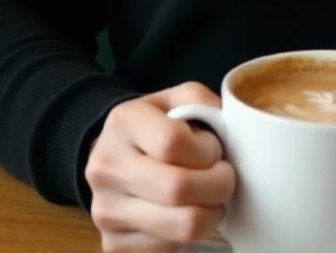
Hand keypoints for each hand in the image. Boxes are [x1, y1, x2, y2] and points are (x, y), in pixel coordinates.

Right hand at [85, 82, 235, 250]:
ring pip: (180, 227)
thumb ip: (204, 103)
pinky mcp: (112, 244)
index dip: (207, 151)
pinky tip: (187, 213)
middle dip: (218, 186)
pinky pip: (169, 249)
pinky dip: (189, 235)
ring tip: (210, 198)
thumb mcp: (177, 98)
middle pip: (178, 189)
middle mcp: (106, 167)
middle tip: (224, 179)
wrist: (113, 154)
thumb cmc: (156, 125)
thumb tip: (229, 130)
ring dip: (211, 215)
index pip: (172, 143)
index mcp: (124, 122)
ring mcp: (105, 210)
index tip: (215, 151)